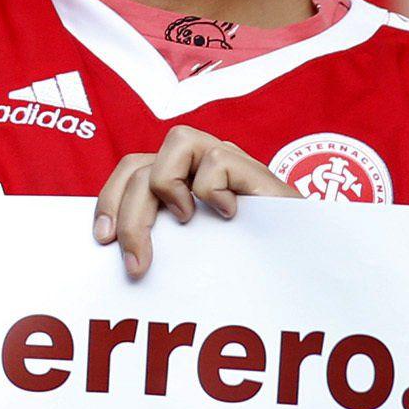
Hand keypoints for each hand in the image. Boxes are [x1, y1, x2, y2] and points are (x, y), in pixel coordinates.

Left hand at [91, 125, 296, 278]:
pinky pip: (217, 161)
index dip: (109, 199)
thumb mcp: (192, 254)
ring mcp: (228, 163)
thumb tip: (115, 254)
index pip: (130, 170)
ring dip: (168, 187)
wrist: (306, 266)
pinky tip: (230, 216)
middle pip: (142, 165)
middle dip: (130, 213)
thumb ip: (163, 243)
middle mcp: (198, 166)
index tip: (102, 240)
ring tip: (186, 222)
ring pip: (176, 141)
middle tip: (136, 262)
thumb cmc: (248, 265)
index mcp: (179, 181)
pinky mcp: (254, 171)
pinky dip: (214, 191)